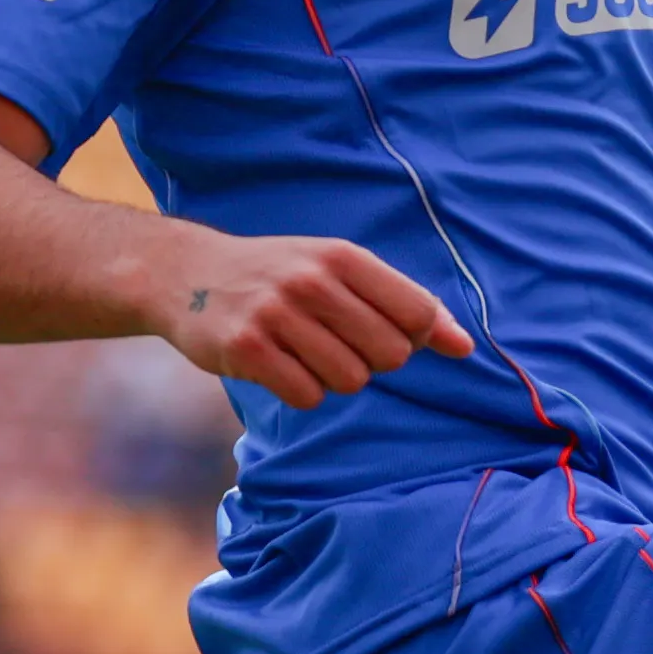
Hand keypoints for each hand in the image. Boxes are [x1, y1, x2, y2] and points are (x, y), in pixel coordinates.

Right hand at [152, 233, 473, 410]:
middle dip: (373, 361)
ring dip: (335, 378)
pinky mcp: (247, 349)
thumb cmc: (279, 275)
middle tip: (337, 343)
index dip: (415, 339)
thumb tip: (465, 347)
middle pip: (391, 355)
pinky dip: (302, 391)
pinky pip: (307, 396)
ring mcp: (277, 315)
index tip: (386, 334)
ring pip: (351, 381)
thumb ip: (403, 304)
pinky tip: (279, 365)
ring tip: (305, 352)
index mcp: (343, 257)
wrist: (187, 274)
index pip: (418, 315)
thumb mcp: (340, 271)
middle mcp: (312, 281)